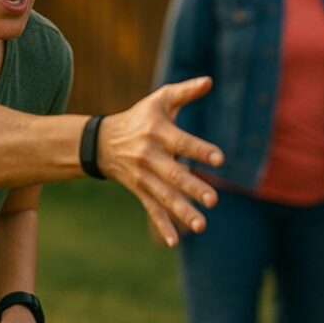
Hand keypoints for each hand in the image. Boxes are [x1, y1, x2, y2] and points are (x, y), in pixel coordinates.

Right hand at [97, 76, 223, 247]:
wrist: (103, 141)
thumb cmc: (142, 117)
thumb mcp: (160, 99)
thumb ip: (186, 92)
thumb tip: (210, 81)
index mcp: (158, 131)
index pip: (182, 142)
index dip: (200, 150)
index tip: (219, 159)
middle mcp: (149, 156)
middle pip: (173, 174)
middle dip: (193, 187)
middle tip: (213, 200)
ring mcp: (143, 176)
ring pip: (164, 197)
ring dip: (182, 211)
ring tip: (202, 225)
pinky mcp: (140, 190)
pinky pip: (150, 210)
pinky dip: (162, 225)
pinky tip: (174, 242)